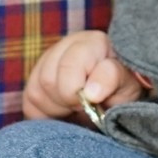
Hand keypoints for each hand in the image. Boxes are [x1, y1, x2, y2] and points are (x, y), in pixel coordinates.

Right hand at [22, 30, 143, 121]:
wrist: (116, 96)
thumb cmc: (123, 89)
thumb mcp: (128, 85)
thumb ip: (112, 80)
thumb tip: (90, 92)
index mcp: (91, 42)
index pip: (69, 66)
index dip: (76, 91)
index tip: (92, 102)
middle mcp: (66, 45)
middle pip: (48, 80)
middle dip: (68, 102)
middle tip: (86, 106)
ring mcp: (47, 61)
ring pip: (36, 92)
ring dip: (57, 109)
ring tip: (77, 108)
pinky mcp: (35, 80)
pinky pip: (29, 104)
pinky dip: (46, 115)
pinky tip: (64, 111)